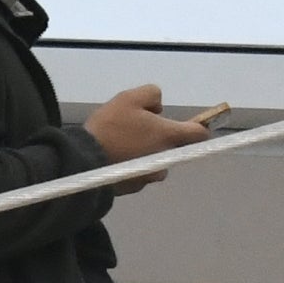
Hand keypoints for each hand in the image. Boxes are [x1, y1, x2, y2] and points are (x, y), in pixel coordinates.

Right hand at [84, 84, 215, 165]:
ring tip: (123, 143)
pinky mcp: (135, 187)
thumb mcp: (129, 98)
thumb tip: (158, 108)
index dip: (198, 126)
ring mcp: (151, 176)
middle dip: (162, 137)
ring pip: (157, 160)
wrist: (84, 160)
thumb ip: (152, 95)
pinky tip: (116, 157)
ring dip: (147, 152)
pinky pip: (141, 172)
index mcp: (169, 136)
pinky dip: (134, 164)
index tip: (188, 122)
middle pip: (174, 147)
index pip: (199, 134)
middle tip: (138, 129)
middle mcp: (166, 159)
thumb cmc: (110, 127)